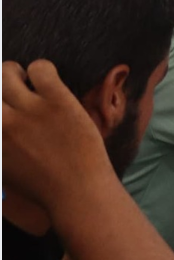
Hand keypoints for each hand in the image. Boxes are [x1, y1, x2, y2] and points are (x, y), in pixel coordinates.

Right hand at [2, 61, 114, 215]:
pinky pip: (40, 67)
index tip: (4, 108)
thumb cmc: (42, 185)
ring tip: (28, 86)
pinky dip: (41, 70)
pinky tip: (49, 84)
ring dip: (15, 74)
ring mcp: (27, 110)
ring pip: (7, 70)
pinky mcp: (56, 100)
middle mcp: (1, 123)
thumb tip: (3, 128)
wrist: (78, 192)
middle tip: (11, 94)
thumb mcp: (3, 168)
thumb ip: (0, 144)